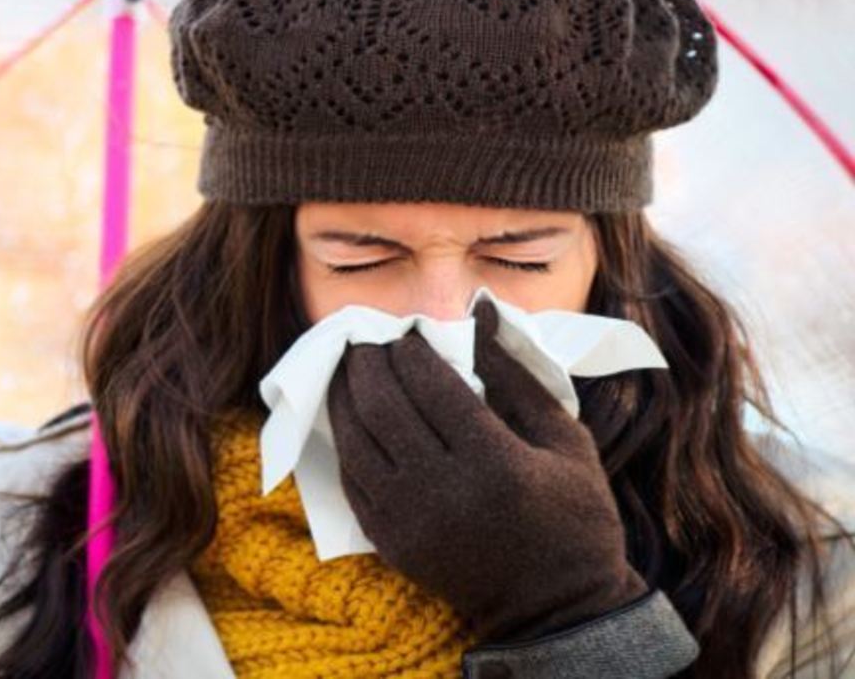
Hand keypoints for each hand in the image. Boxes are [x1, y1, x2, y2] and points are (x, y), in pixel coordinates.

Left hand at [325, 299, 648, 643]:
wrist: (556, 607)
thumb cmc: (574, 515)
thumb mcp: (565, 440)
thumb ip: (516, 375)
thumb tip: (480, 312)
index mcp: (494, 462)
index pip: (431, 385)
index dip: (410, 350)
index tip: (407, 331)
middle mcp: (443, 491)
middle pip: (384, 407)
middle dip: (368, 363)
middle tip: (365, 338)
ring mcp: (410, 521)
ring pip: (355, 441)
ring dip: (345, 396)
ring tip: (349, 368)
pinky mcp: (391, 543)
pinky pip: (352, 480)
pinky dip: (346, 441)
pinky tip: (349, 416)